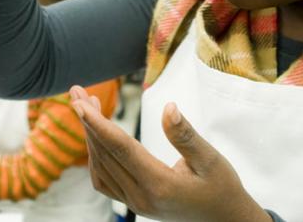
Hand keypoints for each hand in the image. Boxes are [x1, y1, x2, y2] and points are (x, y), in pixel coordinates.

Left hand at [70, 86, 270, 221]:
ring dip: (90, 135)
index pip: (121, 148)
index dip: (98, 123)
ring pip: (100, 165)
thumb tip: (169, 108)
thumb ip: (186, 136)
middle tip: (77, 92)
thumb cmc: (221, 188)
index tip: (80, 102)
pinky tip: (96, 135)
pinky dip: (95, 154)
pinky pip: (104, 179)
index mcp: (159, 185)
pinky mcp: (134, 202)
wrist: (225, 220)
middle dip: (88, 120)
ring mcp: (135, 202)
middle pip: (105, 154)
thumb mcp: (211, 160)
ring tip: (87, 105)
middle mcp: (141, 197)